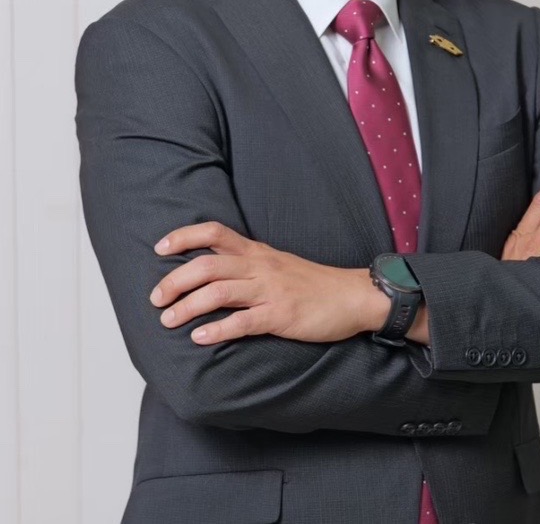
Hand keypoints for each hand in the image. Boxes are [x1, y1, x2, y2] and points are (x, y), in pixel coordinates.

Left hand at [149, 222, 389, 344]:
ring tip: (168, 320)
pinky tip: (200, 339)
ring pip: (218, 292)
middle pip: (207, 265)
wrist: (352, 296)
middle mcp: (259, 266)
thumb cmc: (312, 283)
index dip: (183, 237)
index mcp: (256, 251)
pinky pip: (243, 322)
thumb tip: (212, 272)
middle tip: (155, 298)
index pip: (213, 232)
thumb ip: (247, 264)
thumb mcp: (277, 264)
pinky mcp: (281, 315)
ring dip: (187, 307)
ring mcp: (270, 290)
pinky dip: (218, 330)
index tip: (159, 248)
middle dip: (174, 280)